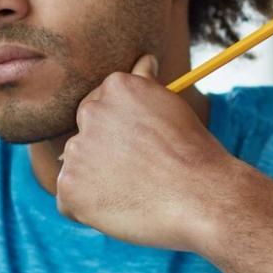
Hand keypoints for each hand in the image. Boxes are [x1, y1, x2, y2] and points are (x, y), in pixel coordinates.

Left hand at [55, 54, 239, 252]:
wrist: (203, 199)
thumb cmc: (195, 155)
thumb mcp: (172, 108)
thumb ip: (146, 87)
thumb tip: (143, 62)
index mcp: (116, 86)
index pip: (100, 108)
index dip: (121, 135)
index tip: (142, 150)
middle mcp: (90, 112)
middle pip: (85, 137)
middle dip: (105, 155)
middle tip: (141, 174)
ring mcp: (76, 149)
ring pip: (77, 169)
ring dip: (97, 183)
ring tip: (135, 193)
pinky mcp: (69, 185)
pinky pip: (69, 201)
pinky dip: (88, 210)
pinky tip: (120, 210)